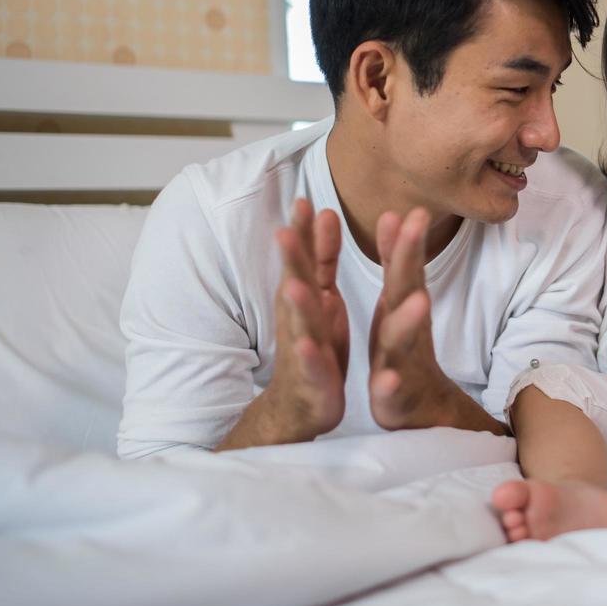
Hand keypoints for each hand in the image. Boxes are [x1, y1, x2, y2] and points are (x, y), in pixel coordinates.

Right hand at [264, 198, 348, 440]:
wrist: (302, 406)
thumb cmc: (315, 343)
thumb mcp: (321, 296)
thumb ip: (322, 257)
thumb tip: (322, 213)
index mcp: (308, 299)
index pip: (304, 260)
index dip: (303, 233)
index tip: (304, 199)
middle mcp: (300, 320)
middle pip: (295, 285)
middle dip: (291, 259)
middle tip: (284, 229)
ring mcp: (305, 350)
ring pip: (300, 325)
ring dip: (297, 306)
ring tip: (293, 286)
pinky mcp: (316, 381)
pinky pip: (314, 369)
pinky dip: (311, 359)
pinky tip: (307, 347)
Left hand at [367, 207, 456, 429]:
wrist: (421, 406)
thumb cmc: (404, 346)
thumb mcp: (398, 299)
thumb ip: (396, 260)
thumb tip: (394, 213)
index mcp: (400, 304)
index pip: (405, 265)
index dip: (408, 237)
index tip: (415, 208)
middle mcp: (406, 326)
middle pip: (409, 289)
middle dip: (410, 257)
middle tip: (415, 226)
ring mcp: (403, 359)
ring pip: (404, 338)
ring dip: (409, 319)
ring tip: (418, 301)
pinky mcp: (394, 395)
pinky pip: (392, 389)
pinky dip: (390, 383)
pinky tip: (385, 380)